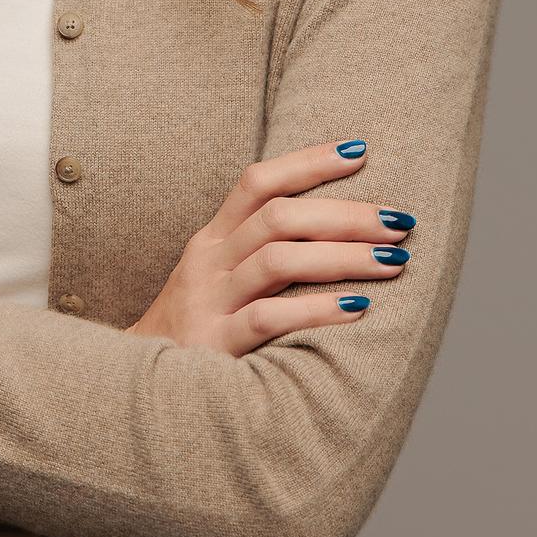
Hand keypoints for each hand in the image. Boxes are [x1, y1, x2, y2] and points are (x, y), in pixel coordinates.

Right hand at [127, 139, 411, 354]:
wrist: (136, 385)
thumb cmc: (199, 328)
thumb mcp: (219, 279)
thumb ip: (262, 252)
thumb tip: (341, 231)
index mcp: (213, 239)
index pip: (258, 182)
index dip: (308, 161)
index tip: (361, 151)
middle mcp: (209, 261)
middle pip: (279, 217)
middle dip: (346, 215)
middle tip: (400, 222)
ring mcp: (209, 301)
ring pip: (278, 260)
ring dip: (343, 257)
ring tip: (392, 261)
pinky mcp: (214, 345)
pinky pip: (268, 318)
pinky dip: (316, 310)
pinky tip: (357, 309)